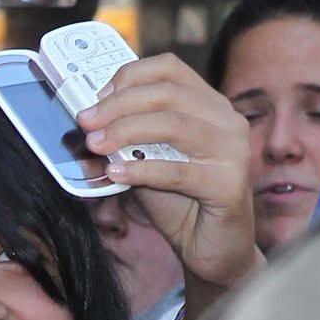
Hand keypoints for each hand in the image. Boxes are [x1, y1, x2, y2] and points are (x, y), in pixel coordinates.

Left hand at [76, 53, 260, 297]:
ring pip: (173, 126)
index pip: (169, 69)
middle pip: (168, 93)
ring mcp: (233, 150)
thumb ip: (126, 141)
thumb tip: (86, 125)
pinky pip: (177, 171)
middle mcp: (227, 120)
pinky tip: (115, 173)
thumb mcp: (146, 162)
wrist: (210, 250)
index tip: (97, 95)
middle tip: (86, 121)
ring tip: (96, 145)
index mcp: (208, 105)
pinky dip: (141, 169)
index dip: (129, 76)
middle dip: (119, 105)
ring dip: (126, 131)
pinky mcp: (230, 184)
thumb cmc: (180, 203)